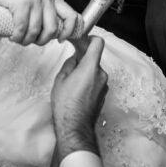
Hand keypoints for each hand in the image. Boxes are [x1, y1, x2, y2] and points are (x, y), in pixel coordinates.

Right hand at [0, 0, 82, 44]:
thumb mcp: (35, 3)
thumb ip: (44, 15)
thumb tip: (51, 35)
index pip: (72, 16)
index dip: (68, 32)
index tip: (60, 40)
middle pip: (52, 30)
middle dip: (40, 41)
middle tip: (30, 40)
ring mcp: (35, 0)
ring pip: (35, 31)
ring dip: (25, 40)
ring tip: (18, 38)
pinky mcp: (22, 3)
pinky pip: (22, 29)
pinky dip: (16, 36)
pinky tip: (13, 35)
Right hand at [51, 36, 107, 157]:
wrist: (74, 127)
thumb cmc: (65, 103)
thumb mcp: (61, 79)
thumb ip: (70, 64)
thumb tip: (75, 58)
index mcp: (91, 67)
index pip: (98, 43)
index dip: (91, 39)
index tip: (83, 41)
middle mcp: (101, 75)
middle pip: (94, 59)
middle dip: (83, 61)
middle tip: (70, 68)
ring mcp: (104, 86)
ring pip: (95, 72)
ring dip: (86, 73)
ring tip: (72, 84)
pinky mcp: (103, 95)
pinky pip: (96, 82)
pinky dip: (89, 83)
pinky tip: (77, 93)